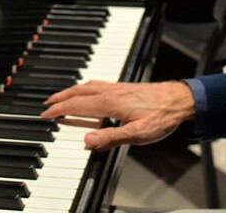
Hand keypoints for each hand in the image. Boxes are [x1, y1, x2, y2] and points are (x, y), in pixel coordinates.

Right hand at [40, 80, 195, 150]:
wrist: (179, 100)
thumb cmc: (161, 118)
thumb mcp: (137, 134)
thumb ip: (110, 138)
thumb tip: (86, 140)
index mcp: (109, 103)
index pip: (77, 105)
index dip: (59, 110)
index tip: (46, 114)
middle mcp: (110, 92)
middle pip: (78, 92)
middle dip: (60, 98)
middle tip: (47, 105)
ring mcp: (117, 87)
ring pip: (87, 86)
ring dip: (71, 91)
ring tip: (62, 97)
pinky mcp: (123, 87)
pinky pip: (97, 84)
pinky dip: (84, 88)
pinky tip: (88, 92)